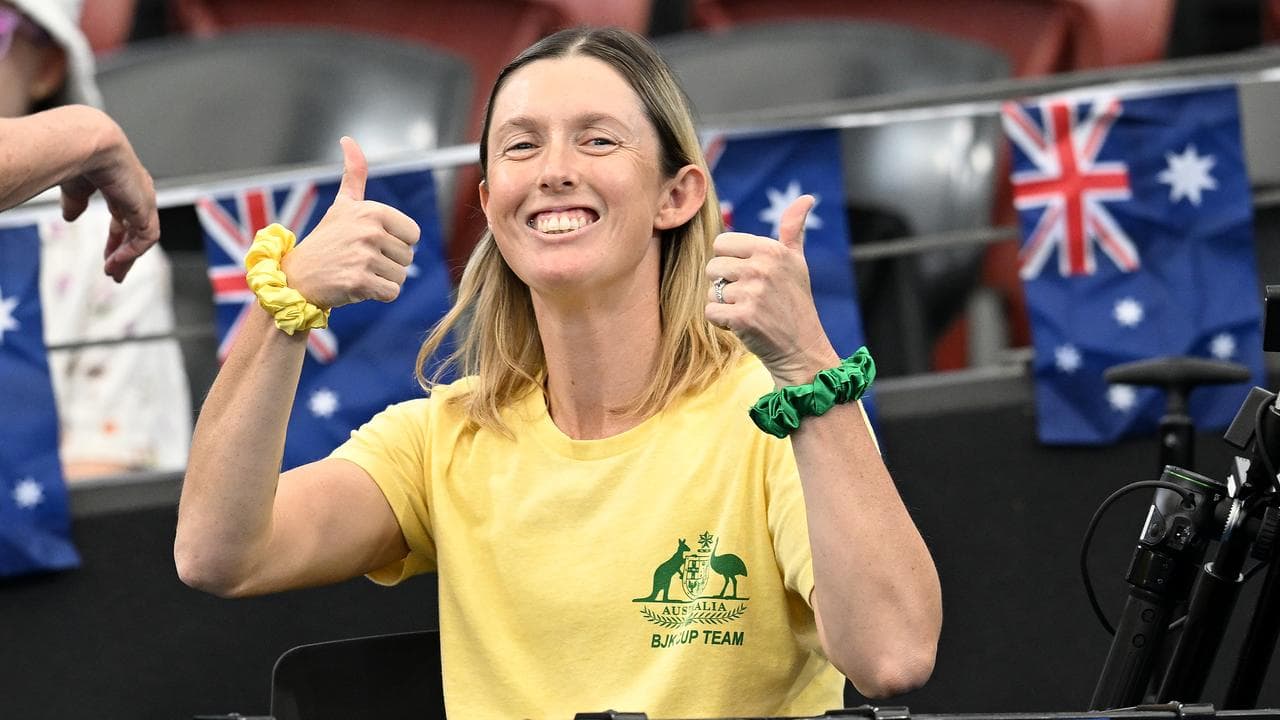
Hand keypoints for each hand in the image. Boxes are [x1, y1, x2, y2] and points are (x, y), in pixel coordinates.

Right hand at [59, 115, 159, 282]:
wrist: (88, 143)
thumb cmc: (78, 155)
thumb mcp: (75, 185)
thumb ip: (76, 202)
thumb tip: (70, 216)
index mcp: (121, 185)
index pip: (124, 217)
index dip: (116, 238)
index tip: (107, 256)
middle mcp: (137, 192)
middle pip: (135, 229)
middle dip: (124, 252)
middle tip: (114, 271)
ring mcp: (144, 200)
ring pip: (142, 237)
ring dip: (127, 257)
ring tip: (113, 272)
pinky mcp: (146, 207)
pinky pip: (146, 238)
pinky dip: (131, 251)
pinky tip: (116, 260)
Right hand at [281, 137, 420, 308]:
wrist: (298, 278)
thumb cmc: (326, 241)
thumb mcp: (342, 205)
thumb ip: (354, 174)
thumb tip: (348, 139)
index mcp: (372, 211)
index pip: (414, 234)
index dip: (396, 242)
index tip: (370, 242)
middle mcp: (369, 231)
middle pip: (409, 257)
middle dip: (389, 263)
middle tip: (360, 259)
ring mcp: (364, 257)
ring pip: (401, 276)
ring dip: (383, 279)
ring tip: (357, 271)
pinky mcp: (360, 282)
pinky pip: (392, 293)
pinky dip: (378, 294)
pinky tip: (357, 286)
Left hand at [704, 194, 838, 385]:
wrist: (802, 348)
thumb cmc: (796, 302)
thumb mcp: (797, 263)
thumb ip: (793, 229)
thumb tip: (806, 197)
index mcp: (771, 249)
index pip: (722, 243)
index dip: (729, 262)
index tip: (750, 276)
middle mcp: (762, 267)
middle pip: (712, 267)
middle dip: (725, 284)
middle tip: (750, 297)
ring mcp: (753, 292)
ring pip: (711, 291)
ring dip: (724, 305)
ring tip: (748, 311)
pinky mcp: (743, 317)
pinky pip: (710, 312)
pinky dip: (721, 322)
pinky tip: (742, 324)